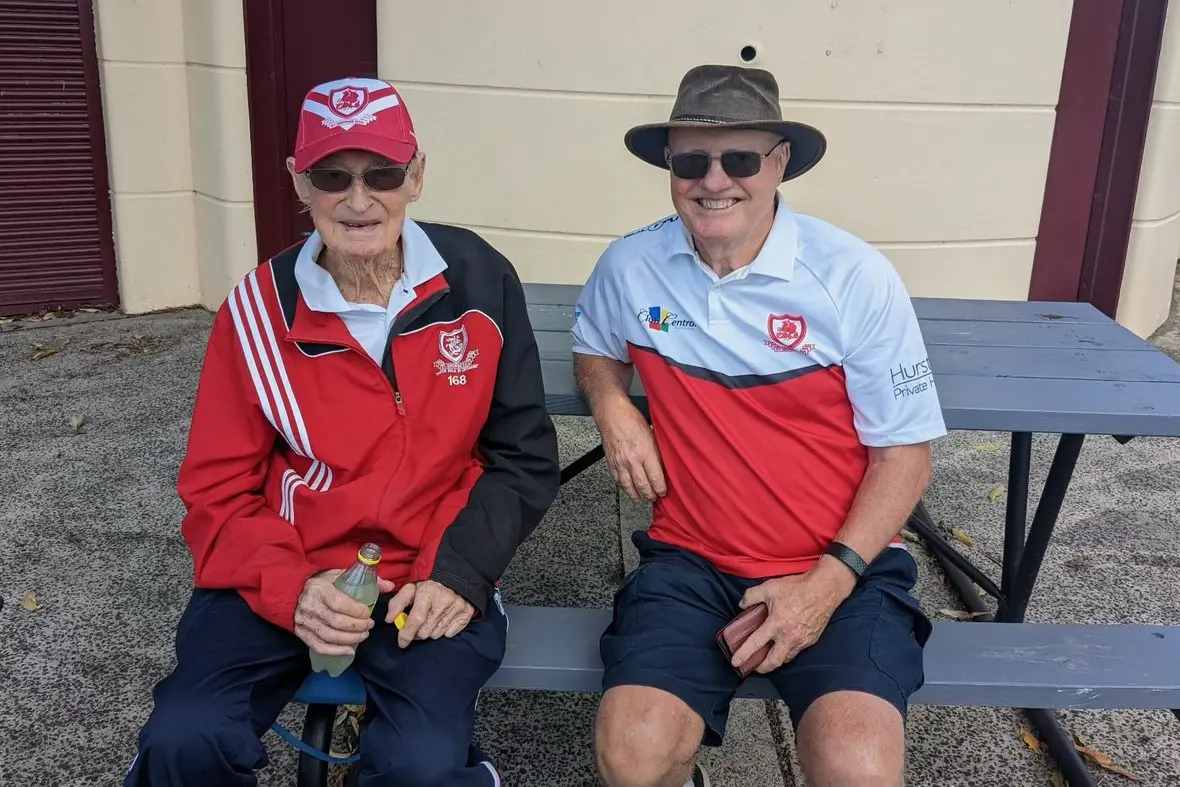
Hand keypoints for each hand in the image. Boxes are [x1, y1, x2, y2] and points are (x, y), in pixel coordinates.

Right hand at [294, 570, 393, 655]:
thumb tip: (390, 586)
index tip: (368, 613)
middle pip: (336, 622)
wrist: (295, 591)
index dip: (356, 611)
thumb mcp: (342, 575)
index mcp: (319, 588)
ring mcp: (304, 621)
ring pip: (328, 636)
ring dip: (349, 639)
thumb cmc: (323, 583)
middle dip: (357, 626)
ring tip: (363, 636)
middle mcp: (309, 605)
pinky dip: (335, 651)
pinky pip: (318, 646)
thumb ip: (366, 580)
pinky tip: (350, 650)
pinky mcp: (301, 633)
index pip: (339, 603)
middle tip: (369, 626)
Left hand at [385, 580, 474, 647]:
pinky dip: (443, 630)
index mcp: (428, 593)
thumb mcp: (411, 587)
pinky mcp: (466, 614)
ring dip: (430, 631)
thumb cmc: (430, 583)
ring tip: (430, 620)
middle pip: (425, 631)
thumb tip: (389, 619)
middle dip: (417, 633)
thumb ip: (398, 602)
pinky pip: (450, 633)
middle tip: (416, 627)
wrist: (457, 574)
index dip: (407, 634)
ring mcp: (457, 608)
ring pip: (436, 634)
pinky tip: (442, 619)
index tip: (401, 642)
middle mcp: (444, 602)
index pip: (416, 619)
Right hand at [598, 400, 665, 501]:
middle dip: (650, 495)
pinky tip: (628, 489)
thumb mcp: (652, 434)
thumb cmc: (632, 420)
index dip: (660, 488)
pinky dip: (624, 487)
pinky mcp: (611, 462)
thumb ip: (657, 451)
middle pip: (643, 485)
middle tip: (654, 498)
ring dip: (636, 494)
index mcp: (646, 452)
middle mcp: (632, 460)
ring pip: (628, 486)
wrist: (611, 414)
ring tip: (641, 498)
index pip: (655, 477)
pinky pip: (617, 480)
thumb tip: (663, 465)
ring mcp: (620, 462)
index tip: (663, 492)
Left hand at [729, 560, 855, 673]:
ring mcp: (801, 640)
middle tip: (753, 666)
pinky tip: (783, 646)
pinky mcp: (811, 640)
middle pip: (773, 662)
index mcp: (776, 624)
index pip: (756, 643)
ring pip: (786, 658)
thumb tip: (742, 604)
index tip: (735, 662)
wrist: (824, 589)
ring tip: (767, 657)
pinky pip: (796, 651)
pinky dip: (787, 651)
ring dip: (775, 660)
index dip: (744, 654)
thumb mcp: (769, 587)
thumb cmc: (797, 587)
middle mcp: (789, 636)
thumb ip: (751, 595)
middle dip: (761, 668)